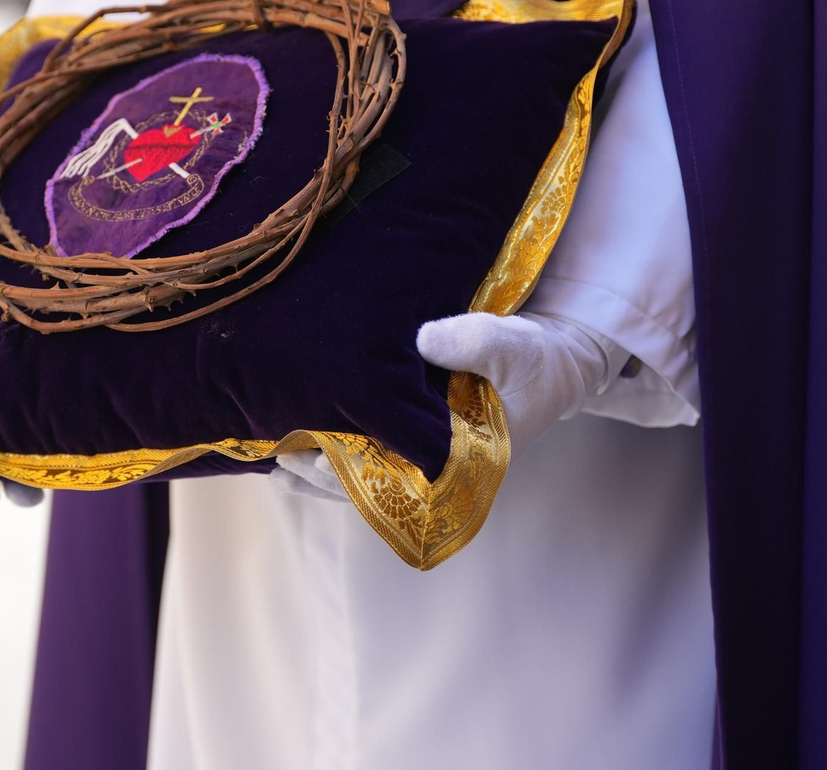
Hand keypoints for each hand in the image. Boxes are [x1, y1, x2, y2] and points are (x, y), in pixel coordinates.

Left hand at [271, 311, 619, 500]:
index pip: (397, 488)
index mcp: (461, 465)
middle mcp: (436, 468)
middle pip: (369, 485)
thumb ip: (472, 342)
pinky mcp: (413, 431)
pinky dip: (334, 439)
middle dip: (322, 472)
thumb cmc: (534, 357)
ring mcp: (423, 452)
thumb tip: (423, 339)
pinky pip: (367, 446)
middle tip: (278, 455)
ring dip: (321, 460)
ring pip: (362, 470)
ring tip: (272, 450)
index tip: (311, 461)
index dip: (350, 477)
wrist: (555, 354)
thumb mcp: (510, 344)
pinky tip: (296, 429)